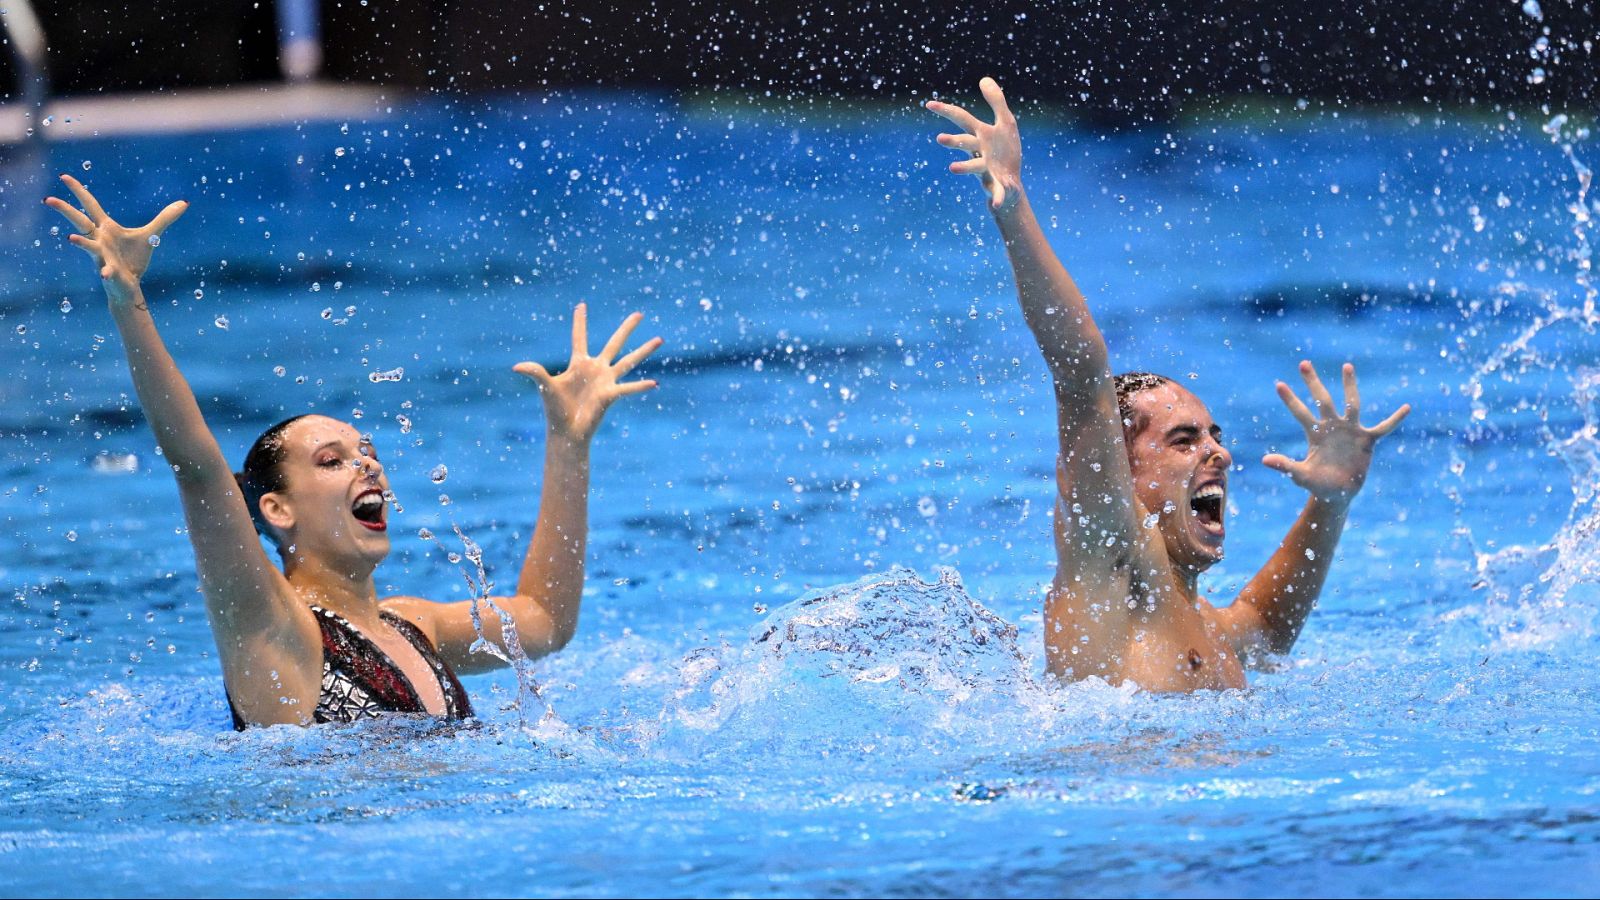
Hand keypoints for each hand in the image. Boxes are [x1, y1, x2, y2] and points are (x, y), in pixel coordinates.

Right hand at [45, 175, 186, 306]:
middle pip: (79, 221)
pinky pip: (106, 270)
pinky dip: (106, 271)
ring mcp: (102, 255)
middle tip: (48, 199)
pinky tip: (105, 274)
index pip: (89, 205)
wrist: (130, 284)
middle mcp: (99, 239)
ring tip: (71, 238)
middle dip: (65, 210)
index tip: (64, 176)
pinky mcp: (110, 270)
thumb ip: (165, 218)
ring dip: (80, 243)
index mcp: (106, 227)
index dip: (78, 191)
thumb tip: (185, 203)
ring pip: (88, 246)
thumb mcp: (151, 235)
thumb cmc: (134, 259)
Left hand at [514, 304, 662, 443]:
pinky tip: (653, 383)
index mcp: (579, 364)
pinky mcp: (611, 394)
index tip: (581, 305)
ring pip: (629, 361)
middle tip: (639, 314)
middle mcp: (596, 369)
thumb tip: (516, 367)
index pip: (579, 337)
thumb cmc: (555, 410)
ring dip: (644, 351)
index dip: (580, 321)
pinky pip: (627, 388)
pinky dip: (639, 386)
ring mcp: (606, 381)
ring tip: (660, 339)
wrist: (566, 432)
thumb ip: (535, 372)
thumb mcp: (545, 387)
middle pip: (615, 343)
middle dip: (627, 329)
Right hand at [927, 76, 1021, 211]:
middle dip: (954, 141)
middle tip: (939, 139)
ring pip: (974, 167)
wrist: (1010, 184)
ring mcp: (987, 169)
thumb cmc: (1005, 152)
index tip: (929, 104)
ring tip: (952, 168)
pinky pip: (997, 192)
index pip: (962, 119)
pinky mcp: (998, 185)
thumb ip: (996, 101)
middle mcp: (979, 152)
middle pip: (965, 143)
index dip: (947, 111)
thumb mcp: (1006, 122)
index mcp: (980, 135)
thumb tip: (983, 78)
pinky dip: (996, 197)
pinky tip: (995, 203)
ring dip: (964, 167)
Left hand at [1262, 361, 1410, 506]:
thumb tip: (1265, 460)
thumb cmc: (1317, 484)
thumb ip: (1286, 466)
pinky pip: (1384, 427)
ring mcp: (1350, 431)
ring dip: (1349, 386)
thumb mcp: (1301, 475)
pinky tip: (1407, 408)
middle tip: (1303, 363)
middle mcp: (1332, 427)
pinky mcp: (1367, 440)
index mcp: (1315, 434)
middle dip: (1313, 383)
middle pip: (1322, 400)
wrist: (1337, 494)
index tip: (1278, 384)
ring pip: (1352, 403)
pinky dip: (1395, 419)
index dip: (1291, 400)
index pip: (1301, 413)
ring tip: (1346, 366)